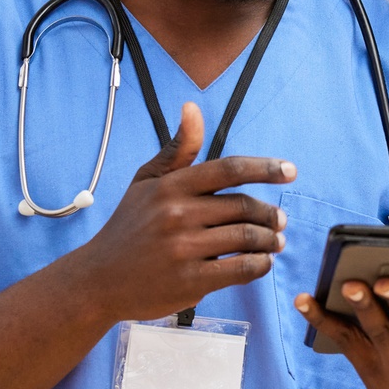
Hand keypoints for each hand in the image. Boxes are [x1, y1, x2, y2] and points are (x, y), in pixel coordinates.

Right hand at [66, 102, 295, 321]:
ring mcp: (184, 249)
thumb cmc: (128, 227)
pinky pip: (241, 269)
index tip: (290, 171)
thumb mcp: (145, 182)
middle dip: (270, 214)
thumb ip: (177, 150)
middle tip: (280, 220)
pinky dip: (260, 265)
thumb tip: (192, 107)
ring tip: (275, 242)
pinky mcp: (190, 281)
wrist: (98, 280)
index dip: (265, 168)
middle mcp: (178, 214)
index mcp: (171, 186)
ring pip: (247, 238)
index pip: (229, 169)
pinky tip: (261, 262)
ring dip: (270, 240)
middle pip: (244, 207)